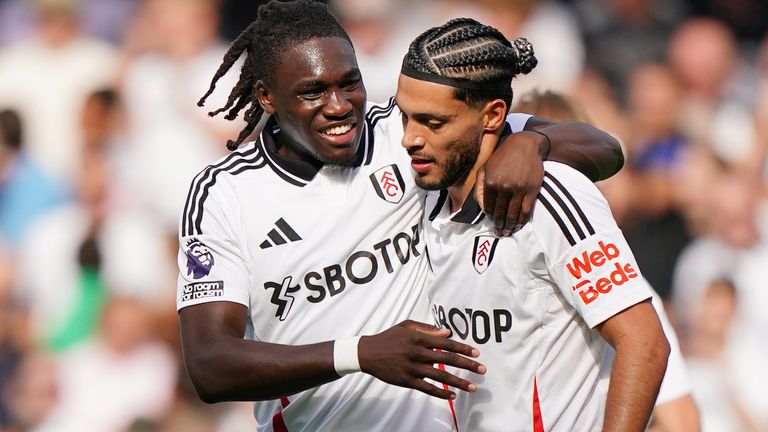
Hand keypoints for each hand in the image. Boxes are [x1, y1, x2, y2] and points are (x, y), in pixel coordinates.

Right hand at [358, 320, 485, 399]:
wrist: (367, 353)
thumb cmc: (389, 337)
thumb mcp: (406, 326)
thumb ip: (427, 328)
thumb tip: (447, 332)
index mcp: (419, 338)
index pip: (446, 343)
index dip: (463, 348)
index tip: (476, 353)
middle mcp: (418, 353)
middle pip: (448, 359)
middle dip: (468, 365)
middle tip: (482, 369)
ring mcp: (413, 368)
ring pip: (441, 376)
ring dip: (459, 382)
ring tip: (473, 387)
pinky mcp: (407, 381)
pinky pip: (428, 388)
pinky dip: (441, 393)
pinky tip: (452, 395)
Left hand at [476, 130, 545, 235]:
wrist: (525, 145)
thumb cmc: (502, 157)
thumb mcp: (485, 168)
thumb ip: (480, 186)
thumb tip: (481, 206)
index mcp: (490, 182)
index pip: (488, 207)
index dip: (490, 217)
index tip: (492, 222)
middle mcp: (503, 187)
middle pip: (500, 213)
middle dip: (499, 226)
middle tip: (499, 233)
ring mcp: (518, 189)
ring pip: (513, 214)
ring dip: (510, 226)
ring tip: (508, 232)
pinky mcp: (532, 190)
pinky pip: (526, 210)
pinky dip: (522, 220)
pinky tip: (519, 225)